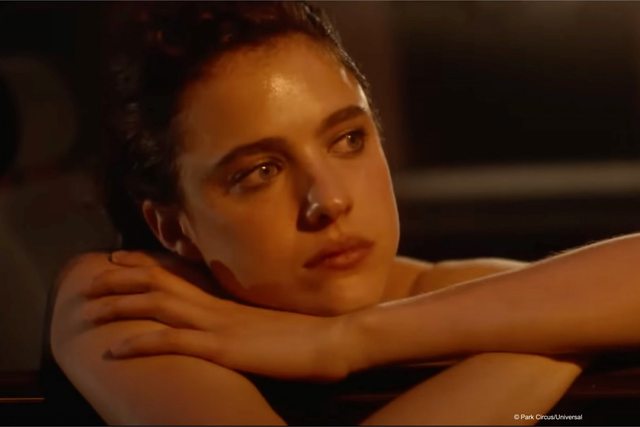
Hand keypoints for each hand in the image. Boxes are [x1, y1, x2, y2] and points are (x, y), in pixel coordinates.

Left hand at [83, 251, 350, 380]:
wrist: (335, 340)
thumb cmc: (308, 335)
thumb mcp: (269, 322)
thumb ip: (246, 316)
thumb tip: (233, 319)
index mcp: (226, 299)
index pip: (179, 274)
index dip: (146, 265)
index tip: (120, 259)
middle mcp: (217, 306)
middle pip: (160, 284)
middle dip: (122, 279)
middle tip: (92, 275)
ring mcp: (219, 325)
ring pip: (159, 306)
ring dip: (120, 305)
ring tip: (87, 307)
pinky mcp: (224, 347)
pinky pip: (174, 342)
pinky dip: (141, 342)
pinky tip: (113, 348)